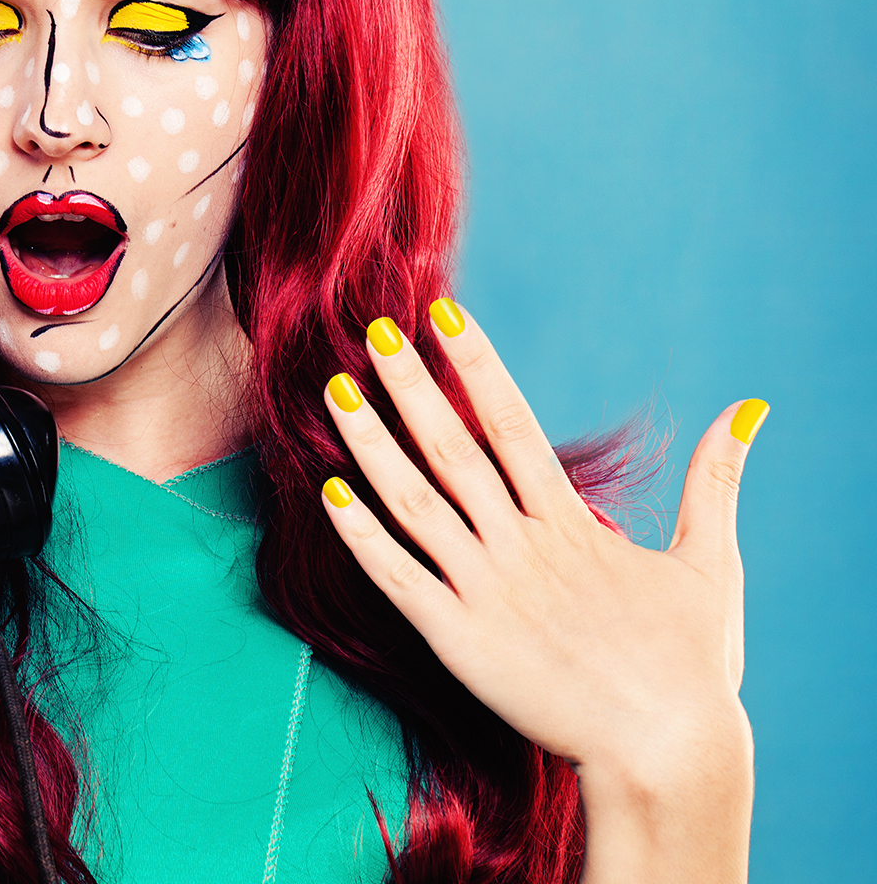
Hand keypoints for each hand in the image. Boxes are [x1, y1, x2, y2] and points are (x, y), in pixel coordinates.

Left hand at [320, 303, 763, 823]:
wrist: (667, 759)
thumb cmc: (690, 665)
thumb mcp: (711, 564)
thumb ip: (715, 482)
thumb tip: (748, 409)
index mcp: (570, 524)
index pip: (511, 423)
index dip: (474, 366)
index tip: (440, 316)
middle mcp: (520, 548)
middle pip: (451, 450)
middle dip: (408, 388)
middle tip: (371, 332)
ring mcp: (484, 593)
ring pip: (413, 503)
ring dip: (371, 445)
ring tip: (334, 392)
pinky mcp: (459, 641)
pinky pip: (397, 579)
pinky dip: (360, 536)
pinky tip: (327, 493)